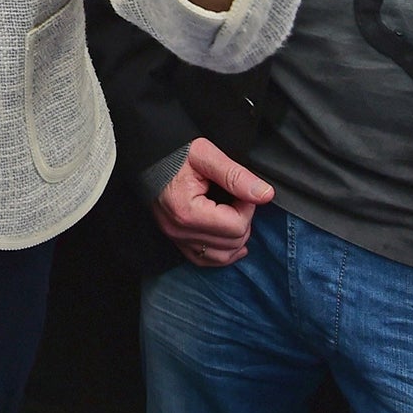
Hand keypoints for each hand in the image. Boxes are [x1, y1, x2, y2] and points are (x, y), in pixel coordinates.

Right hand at [155, 138, 272, 266]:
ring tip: (233, 214)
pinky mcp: (175, 239)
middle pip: (232, 242)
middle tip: (237, 197)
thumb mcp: (206, 155)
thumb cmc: (174, 153)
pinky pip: (203, 260)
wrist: (148, 155)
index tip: (241, 189)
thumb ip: (236, 176)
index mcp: (187, 211)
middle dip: (243, 220)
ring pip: (221, 257)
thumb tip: (265, 195)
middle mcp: (179, 230)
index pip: (236, 226)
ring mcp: (175, 237)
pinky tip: (232, 240)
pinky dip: (222, 252)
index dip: (247, 207)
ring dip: (235, 238)